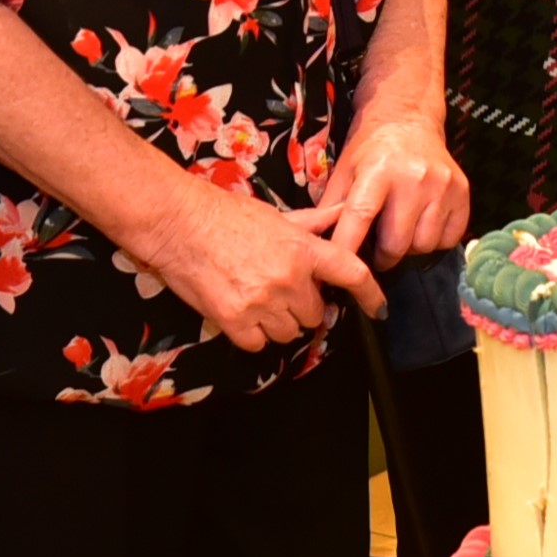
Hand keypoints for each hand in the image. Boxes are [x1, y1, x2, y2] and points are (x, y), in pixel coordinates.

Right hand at [136, 179, 385, 350]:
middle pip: (314, 314)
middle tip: (280, 289)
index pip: (352, 273)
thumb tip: (344, 212)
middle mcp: (288, 278)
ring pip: (288, 332)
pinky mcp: (235, 320)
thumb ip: (313, 223)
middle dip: (302, 306)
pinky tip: (240, 311)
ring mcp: (262, 302)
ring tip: (256, 297)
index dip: (370, 295)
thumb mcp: (277, 216)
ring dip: (277, 322)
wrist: (179, 223)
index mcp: (302, 249)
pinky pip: (258, 344)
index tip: (378, 309)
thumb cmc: (225, 215)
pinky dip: (251, 334)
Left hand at [309, 113, 470, 263]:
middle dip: (382, 256)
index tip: (340, 269)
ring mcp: (443, 186)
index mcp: (378, 170)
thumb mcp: (345, 171)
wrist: (408, 119)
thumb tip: (322, 248)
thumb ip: (332, 208)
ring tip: (400, 233)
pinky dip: (434, 241)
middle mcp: (415, 178)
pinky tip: (422, 225)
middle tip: (376, 250)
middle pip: (396, 243)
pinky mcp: (462, 193)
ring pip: (424, 245)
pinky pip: (449, 239)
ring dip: (409, 248)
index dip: (348, 248)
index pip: (360, 218)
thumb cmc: (371, 150)